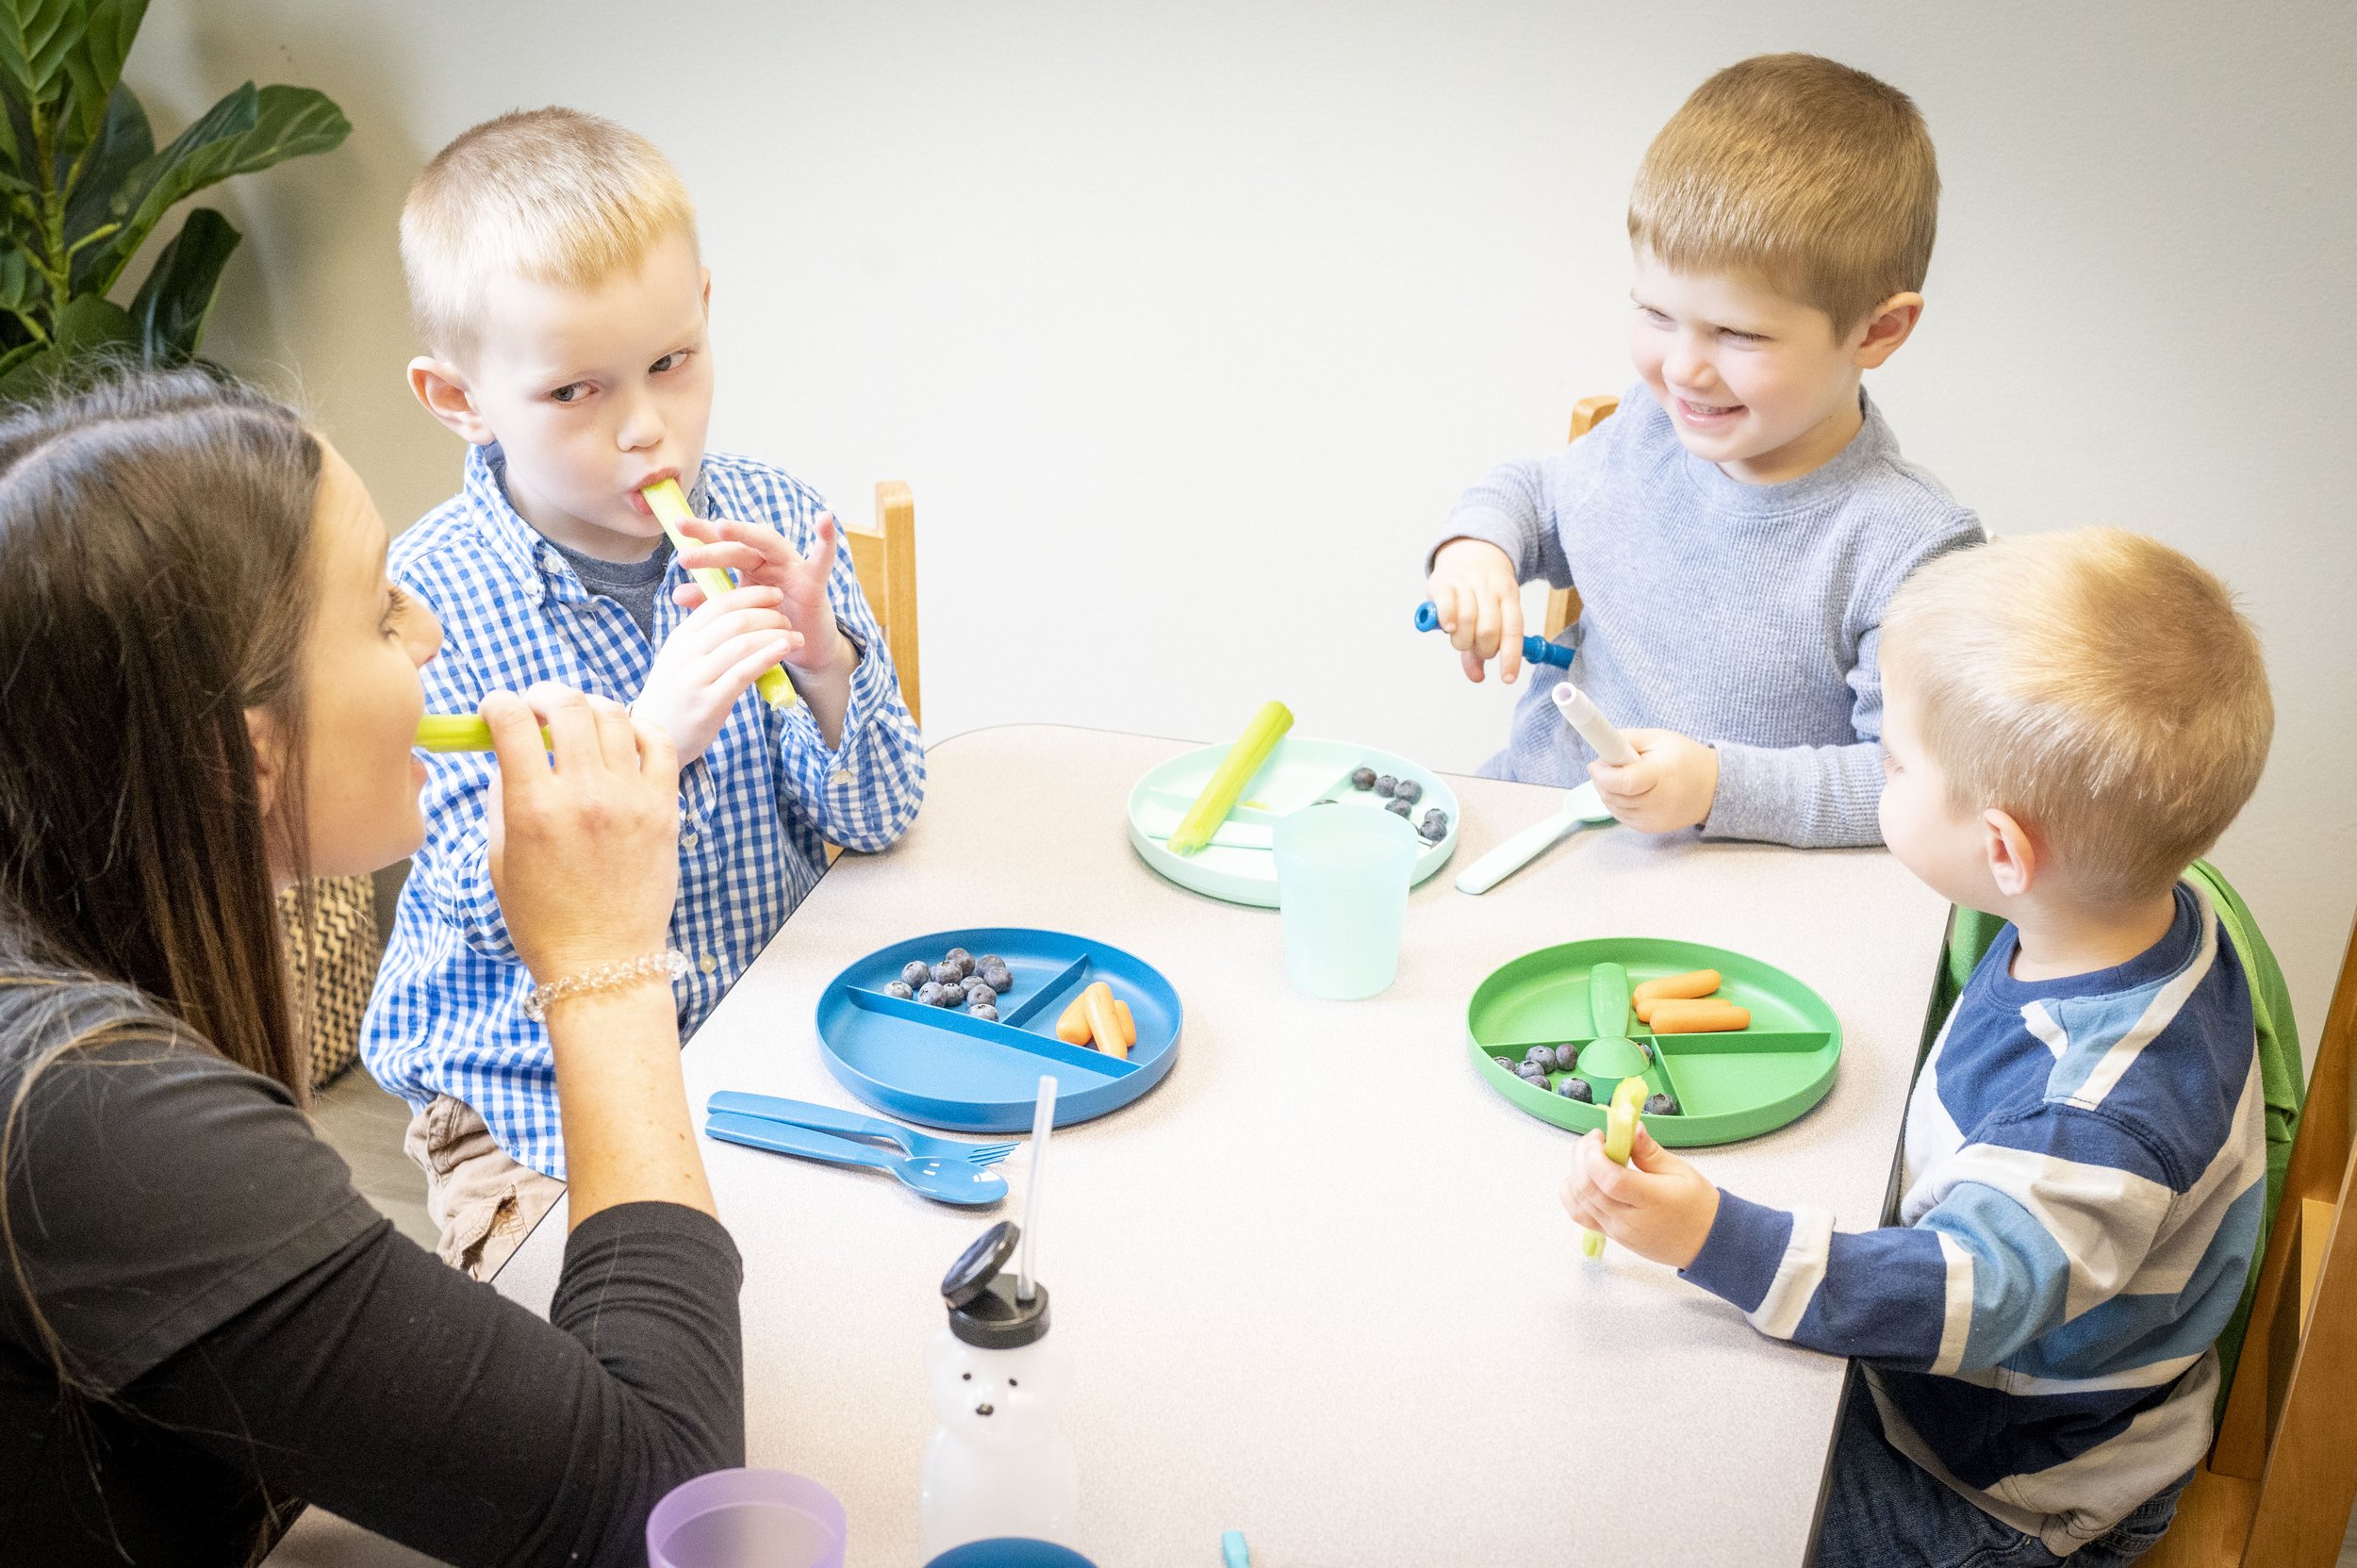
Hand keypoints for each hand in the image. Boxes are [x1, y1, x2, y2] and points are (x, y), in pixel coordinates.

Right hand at [481, 684, 683, 980]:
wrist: (604, 962)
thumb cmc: (544, 920)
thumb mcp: (501, 859)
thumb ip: (502, 797)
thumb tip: (508, 751)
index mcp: (535, 808)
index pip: (512, 720)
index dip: (497, 703)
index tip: (495, 710)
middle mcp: (586, 795)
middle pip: (567, 705)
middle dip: (543, 694)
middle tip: (536, 708)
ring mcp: (631, 799)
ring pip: (613, 714)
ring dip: (588, 707)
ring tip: (578, 722)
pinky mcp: (665, 809)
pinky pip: (659, 742)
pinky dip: (638, 726)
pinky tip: (622, 736)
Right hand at [634, 583, 800, 760]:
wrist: (655, 736)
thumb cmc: (675, 695)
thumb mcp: (681, 658)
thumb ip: (704, 636)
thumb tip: (736, 612)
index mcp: (681, 637)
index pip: (718, 603)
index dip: (751, 595)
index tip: (775, 594)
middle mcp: (686, 653)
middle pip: (734, 620)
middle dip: (768, 614)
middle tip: (788, 618)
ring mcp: (696, 677)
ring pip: (742, 643)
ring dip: (775, 635)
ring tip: (796, 637)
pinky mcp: (709, 702)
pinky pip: (743, 672)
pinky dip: (767, 656)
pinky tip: (784, 650)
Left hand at [674, 512, 851, 679]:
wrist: (805, 647)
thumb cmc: (771, 625)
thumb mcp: (737, 611)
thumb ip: (711, 600)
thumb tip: (676, 593)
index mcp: (749, 565)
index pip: (722, 546)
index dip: (701, 535)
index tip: (676, 528)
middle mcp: (769, 560)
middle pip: (739, 548)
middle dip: (712, 548)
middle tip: (685, 556)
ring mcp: (791, 567)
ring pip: (768, 544)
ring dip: (745, 534)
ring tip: (721, 526)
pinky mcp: (814, 582)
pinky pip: (822, 559)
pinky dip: (826, 540)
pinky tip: (825, 518)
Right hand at [1426, 538, 1526, 684]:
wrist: (1468, 552)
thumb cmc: (1480, 594)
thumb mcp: (1490, 615)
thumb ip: (1480, 648)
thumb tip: (1477, 677)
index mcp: (1509, 595)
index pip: (1513, 630)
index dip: (1511, 657)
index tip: (1507, 678)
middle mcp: (1491, 588)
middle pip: (1489, 628)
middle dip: (1482, 649)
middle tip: (1476, 649)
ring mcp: (1467, 583)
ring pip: (1467, 620)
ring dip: (1462, 640)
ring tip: (1460, 640)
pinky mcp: (1444, 582)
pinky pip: (1447, 604)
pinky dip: (1447, 619)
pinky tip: (1448, 627)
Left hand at [1559, 1124, 1719, 1268]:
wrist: (1705, 1242)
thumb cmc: (1696, 1205)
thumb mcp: (1680, 1171)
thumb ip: (1649, 1151)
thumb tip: (1631, 1128)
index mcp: (1651, 1201)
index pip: (1609, 1179)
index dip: (1594, 1155)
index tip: (1600, 1136)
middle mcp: (1628, 1220)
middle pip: (1587, 1188)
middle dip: (1582, 1156)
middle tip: (1595, 1139)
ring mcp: (1616, 1231)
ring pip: (1578, 1200)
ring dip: (1575, 1172)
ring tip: (1591, 1156)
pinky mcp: (1609, 1235)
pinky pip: (1579, 1214)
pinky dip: (1572, 1193)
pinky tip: (1583, 1177)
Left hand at [1589, 727, 1717, 832]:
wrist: (1713, 789)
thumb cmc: (1686, 759)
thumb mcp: (1659, 738)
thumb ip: (1628, 738)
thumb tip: (1601, 744)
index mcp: (1661, 776)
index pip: (1625, 782)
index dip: (1603, 774)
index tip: (1596, 763)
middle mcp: (1657, 803)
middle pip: (1613, 796)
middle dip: (1601, 779)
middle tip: (1607, 764)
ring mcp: (1652, 819)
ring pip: (1612, 806)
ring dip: (1607, 790)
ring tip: (1621, 775)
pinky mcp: (1649, 828)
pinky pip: (1620, 815)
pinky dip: (1617, 802)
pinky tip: (1628, 790)